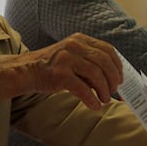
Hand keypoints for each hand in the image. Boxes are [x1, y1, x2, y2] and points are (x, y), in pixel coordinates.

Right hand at [0, 33, 121, 108]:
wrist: (26, 71)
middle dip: (113, 79)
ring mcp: (66, 59)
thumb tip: (113, 80)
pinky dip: (92, 99)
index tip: (120, 79)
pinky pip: (83, 89)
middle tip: (113, 91)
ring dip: (104, 90)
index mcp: (79, 39)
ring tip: (104, 99)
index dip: (118, 66)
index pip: (108, 50)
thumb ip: (90, 62)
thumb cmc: (52, 67)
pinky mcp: (60, 74)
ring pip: (96, 75)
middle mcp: (74, 46)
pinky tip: (94, 106)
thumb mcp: (72, 56)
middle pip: (104, 62)